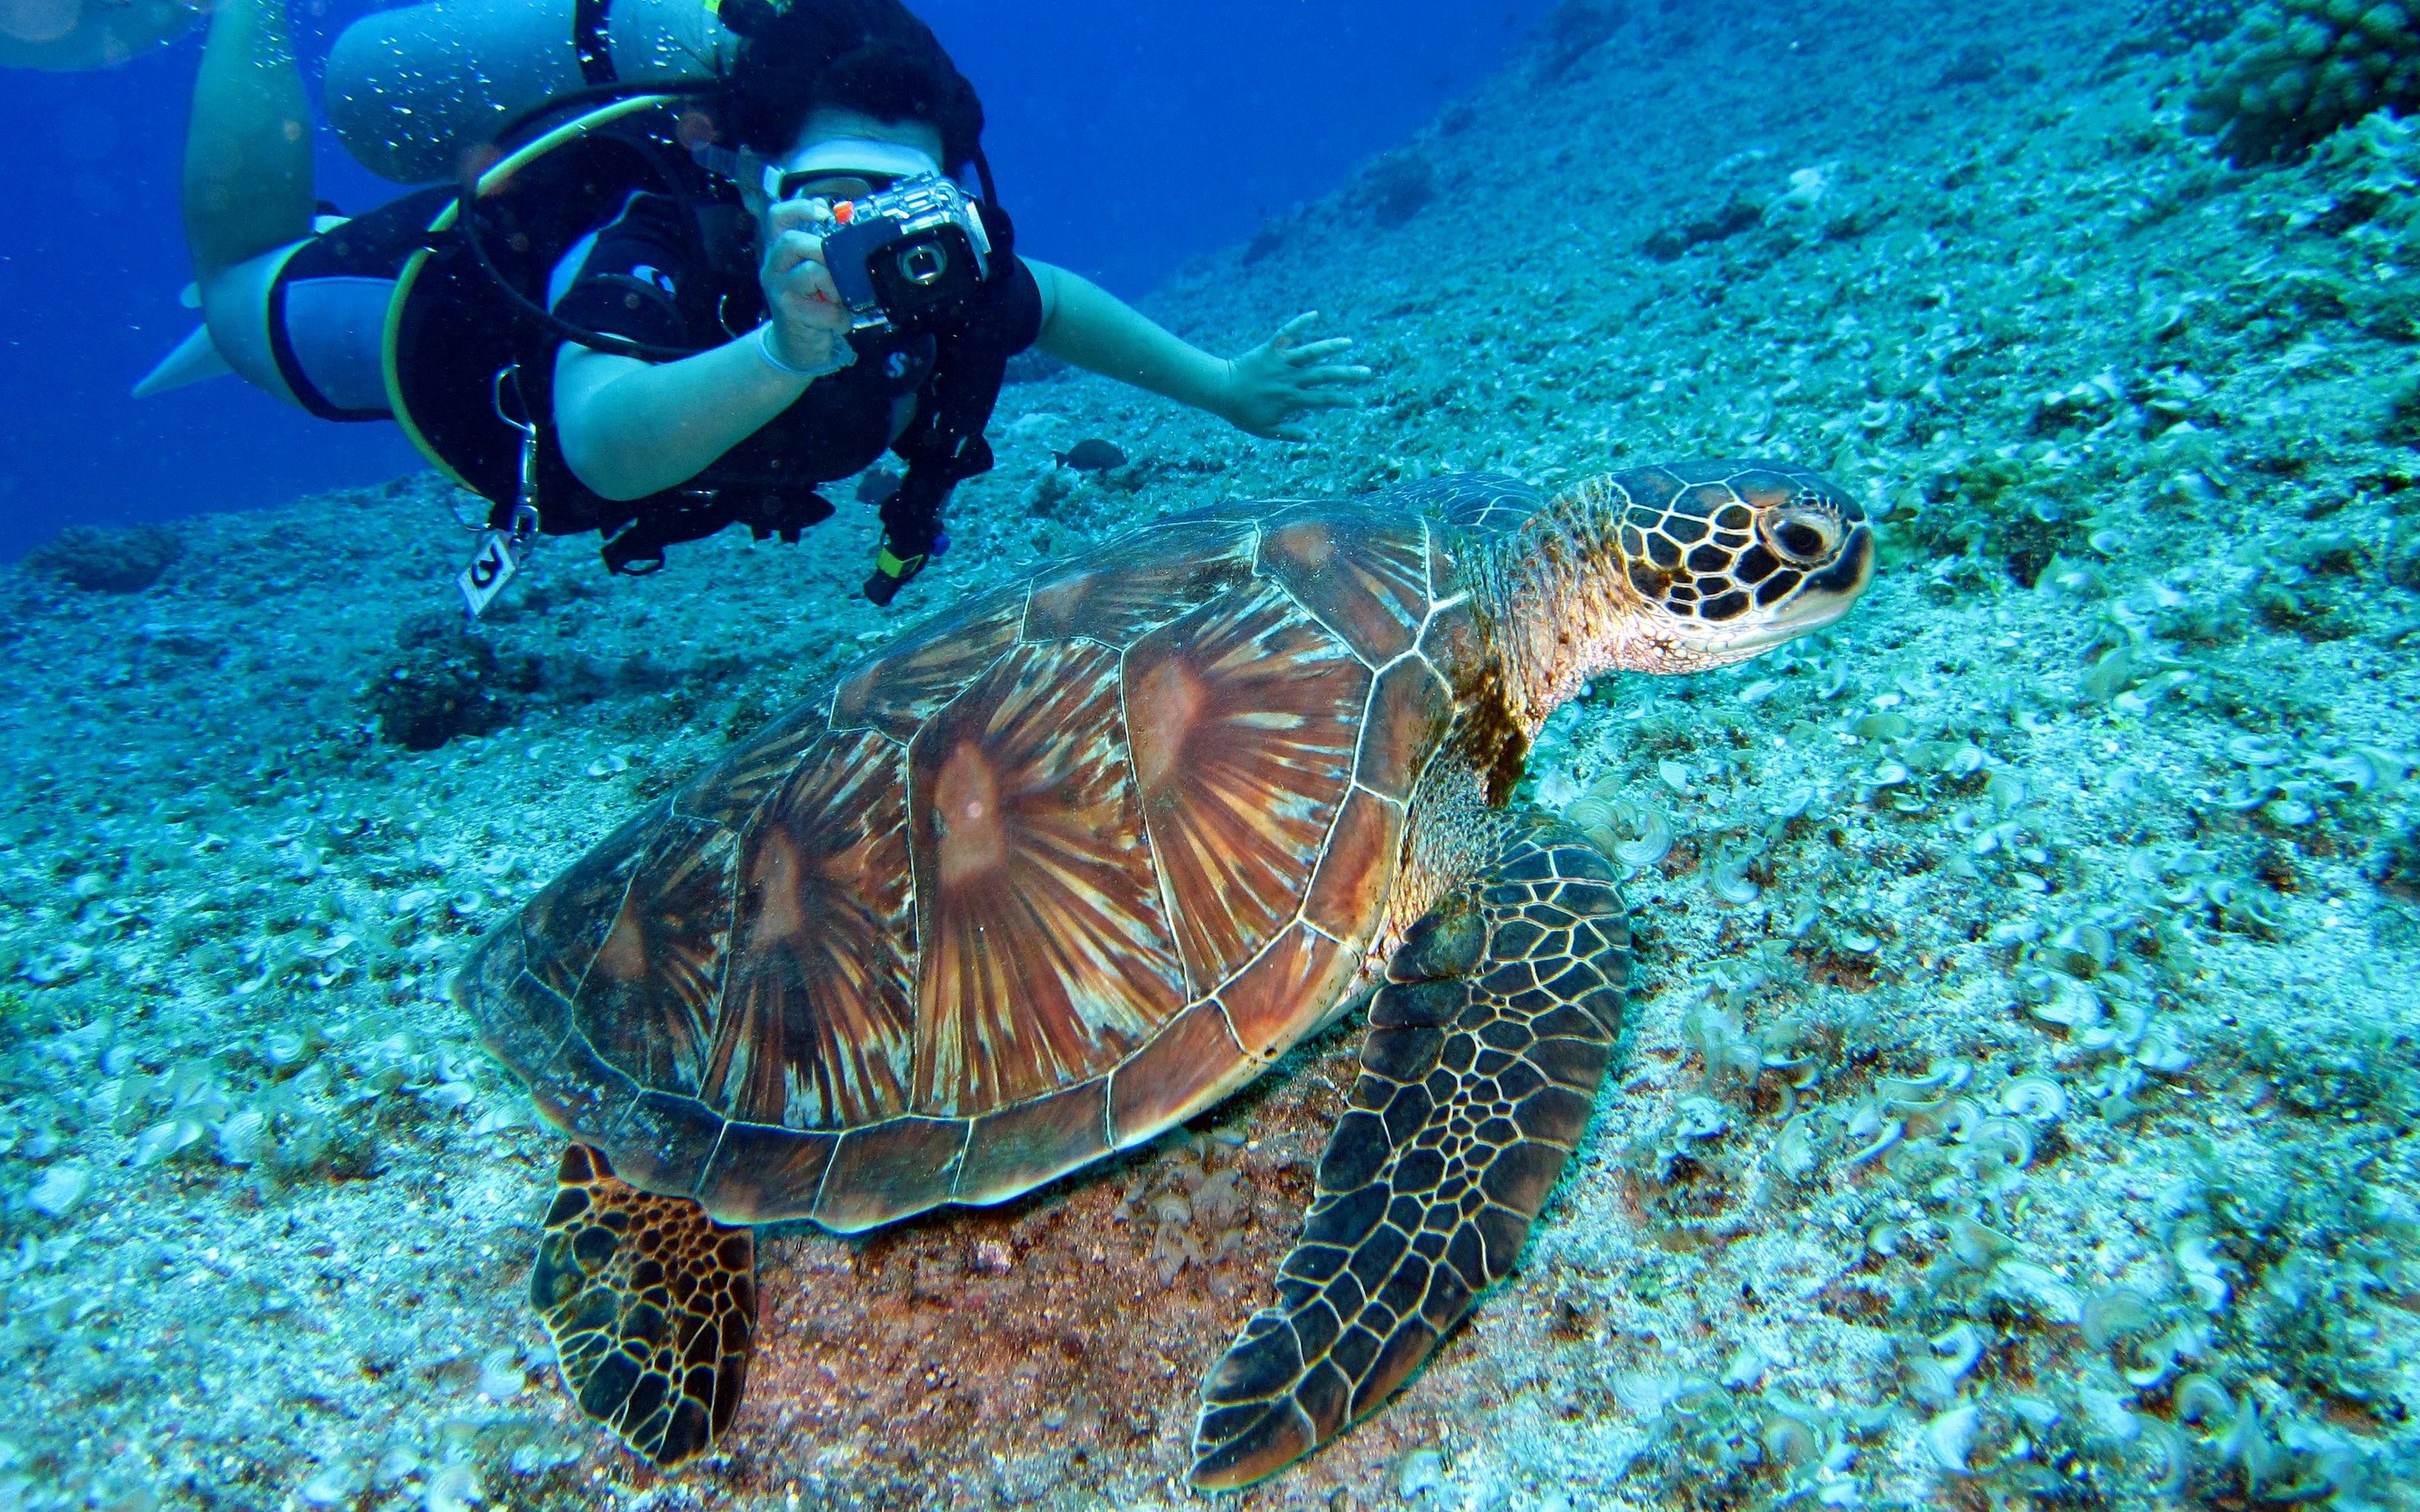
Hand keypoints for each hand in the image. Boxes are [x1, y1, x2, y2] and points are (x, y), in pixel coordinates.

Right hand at [758, 197, 850, 372]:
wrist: (796, 346)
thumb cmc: (811, 305)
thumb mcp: (816, 275)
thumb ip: (826, 254)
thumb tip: (851, 231)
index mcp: (781, 252)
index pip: (778, 217)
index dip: (800, 208)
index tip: (825, 213)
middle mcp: (774, 267)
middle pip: (791, 241)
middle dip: (823, 250)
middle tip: (839, 267)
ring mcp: (779, 290)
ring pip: (810, 272)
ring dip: (835, 286)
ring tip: (839, 299)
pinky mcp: (789, 313)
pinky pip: (823, 309)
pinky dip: (839, 317)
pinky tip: (838, 322)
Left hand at [1219, 312, 1372, 440]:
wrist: (1220, 389)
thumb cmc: (1241, 412)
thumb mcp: (1265, 430)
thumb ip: (1290, 432)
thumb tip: (1313, 437)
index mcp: (1291, 399)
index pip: (1323, 400)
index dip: (1342, 400)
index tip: (1357, 402)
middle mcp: (1290, 379)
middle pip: (1324, 375)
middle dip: (1347, 374)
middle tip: (1366, 372)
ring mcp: (1281, 362)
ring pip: (1311, 352)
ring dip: (1331, 347)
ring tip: (1349, 343)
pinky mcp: (1271, 348)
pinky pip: (1287, 333)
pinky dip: (1300, 323)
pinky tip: (1314, 314)